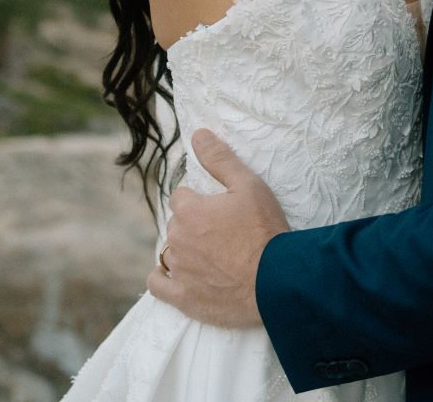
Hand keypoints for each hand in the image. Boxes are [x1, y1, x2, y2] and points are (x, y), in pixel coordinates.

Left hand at [145, 129, 289, 326]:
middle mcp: (177, 239)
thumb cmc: (264, 230)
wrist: (276, 280)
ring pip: (170, 252)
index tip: (219, 209)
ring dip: (185, 251)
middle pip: (176, 224)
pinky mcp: (182, 297)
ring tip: (212, 256)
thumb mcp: (249, 186)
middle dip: (193, 226)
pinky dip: (163, 279)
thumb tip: (198, 134)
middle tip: (222, 234)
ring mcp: (178, 270)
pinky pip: (157, 284)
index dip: (200, 201)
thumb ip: (220, 159)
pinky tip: (177, 275)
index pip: (181, 197)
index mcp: (189, 210)